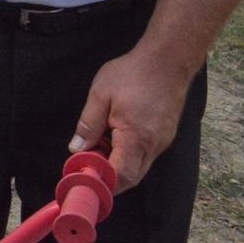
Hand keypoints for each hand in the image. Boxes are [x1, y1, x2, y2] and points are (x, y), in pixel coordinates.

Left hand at [69, 47, 194, 192]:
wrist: (167, 61)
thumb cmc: (132, 74)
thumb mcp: (101, 94)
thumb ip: (88, 124)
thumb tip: (77, 149)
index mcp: (136, 137)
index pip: (121, 175)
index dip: (102, 181)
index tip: (83, 175)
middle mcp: (153, 146)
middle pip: (132, 178)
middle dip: (108, 177)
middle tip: (87, 162)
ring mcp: (162, 142)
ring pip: (138, 167)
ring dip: (117, 164)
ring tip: (99, 144)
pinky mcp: (165, 136)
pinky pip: (145, 155)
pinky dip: (128, 154)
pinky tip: (114, 136)